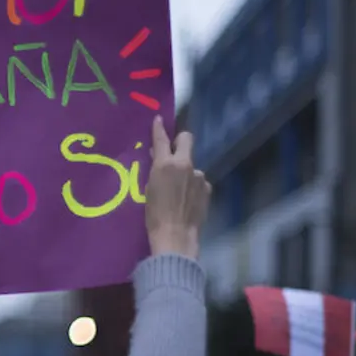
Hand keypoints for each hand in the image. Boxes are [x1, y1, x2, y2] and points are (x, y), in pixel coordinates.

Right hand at [145, 116, 210, 259]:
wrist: (175, 236)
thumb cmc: (154, 215)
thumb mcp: (148, 189)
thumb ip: (155, 169)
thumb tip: (158, 156)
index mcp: (165, 164)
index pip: (161, 139)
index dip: (159, 128)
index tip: (158, 120)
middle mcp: (185, 165)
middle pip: (186, 139)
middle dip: (180, 140)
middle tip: (173, 150)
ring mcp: (199, 176)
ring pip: (191, 165)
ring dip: (185, 172)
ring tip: (177, 192)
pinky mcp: (207, 188)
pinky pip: (198, 181)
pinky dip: (192, 186)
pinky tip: (187, 200)